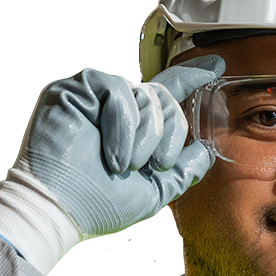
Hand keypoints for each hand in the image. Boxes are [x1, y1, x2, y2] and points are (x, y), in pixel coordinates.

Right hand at [0, 56, 225, 273]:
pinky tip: (112, 153)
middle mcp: (117, 108)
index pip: (168, 93)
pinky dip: (122, 126)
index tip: (216, 66)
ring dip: (141, 139)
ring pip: (146, 95)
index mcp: (134, 127)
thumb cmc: (97, 205)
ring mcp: (95, 96)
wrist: (59, 210)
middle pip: (165, 99)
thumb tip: (206, 151)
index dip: (193, 77)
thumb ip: (181, 170)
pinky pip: (118, 91)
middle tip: (146, 166)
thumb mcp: (152, 190)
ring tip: (121, 165)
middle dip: (165, 136)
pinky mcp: (75, 89)